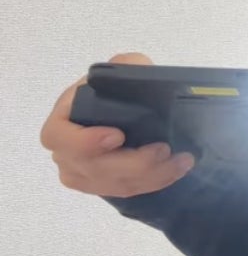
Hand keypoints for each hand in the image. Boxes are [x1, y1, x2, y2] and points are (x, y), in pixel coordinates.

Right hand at [40, 52, 194, 197]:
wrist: (130, 108)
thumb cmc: (120, 87)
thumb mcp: (124, 66)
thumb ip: (126, 65)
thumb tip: (135, 73)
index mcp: (64, 117)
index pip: (57, 136)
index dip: (84, 142)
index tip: (117, 136)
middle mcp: (66, 150)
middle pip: (92, 168)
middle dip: (132, 163)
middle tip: (164, 150)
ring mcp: (82, 172)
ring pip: (112, 184)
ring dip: (151, 176)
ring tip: (182, 160)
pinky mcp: (102, 184)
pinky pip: (125, 190)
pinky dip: (153, 182)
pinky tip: (176, 169)